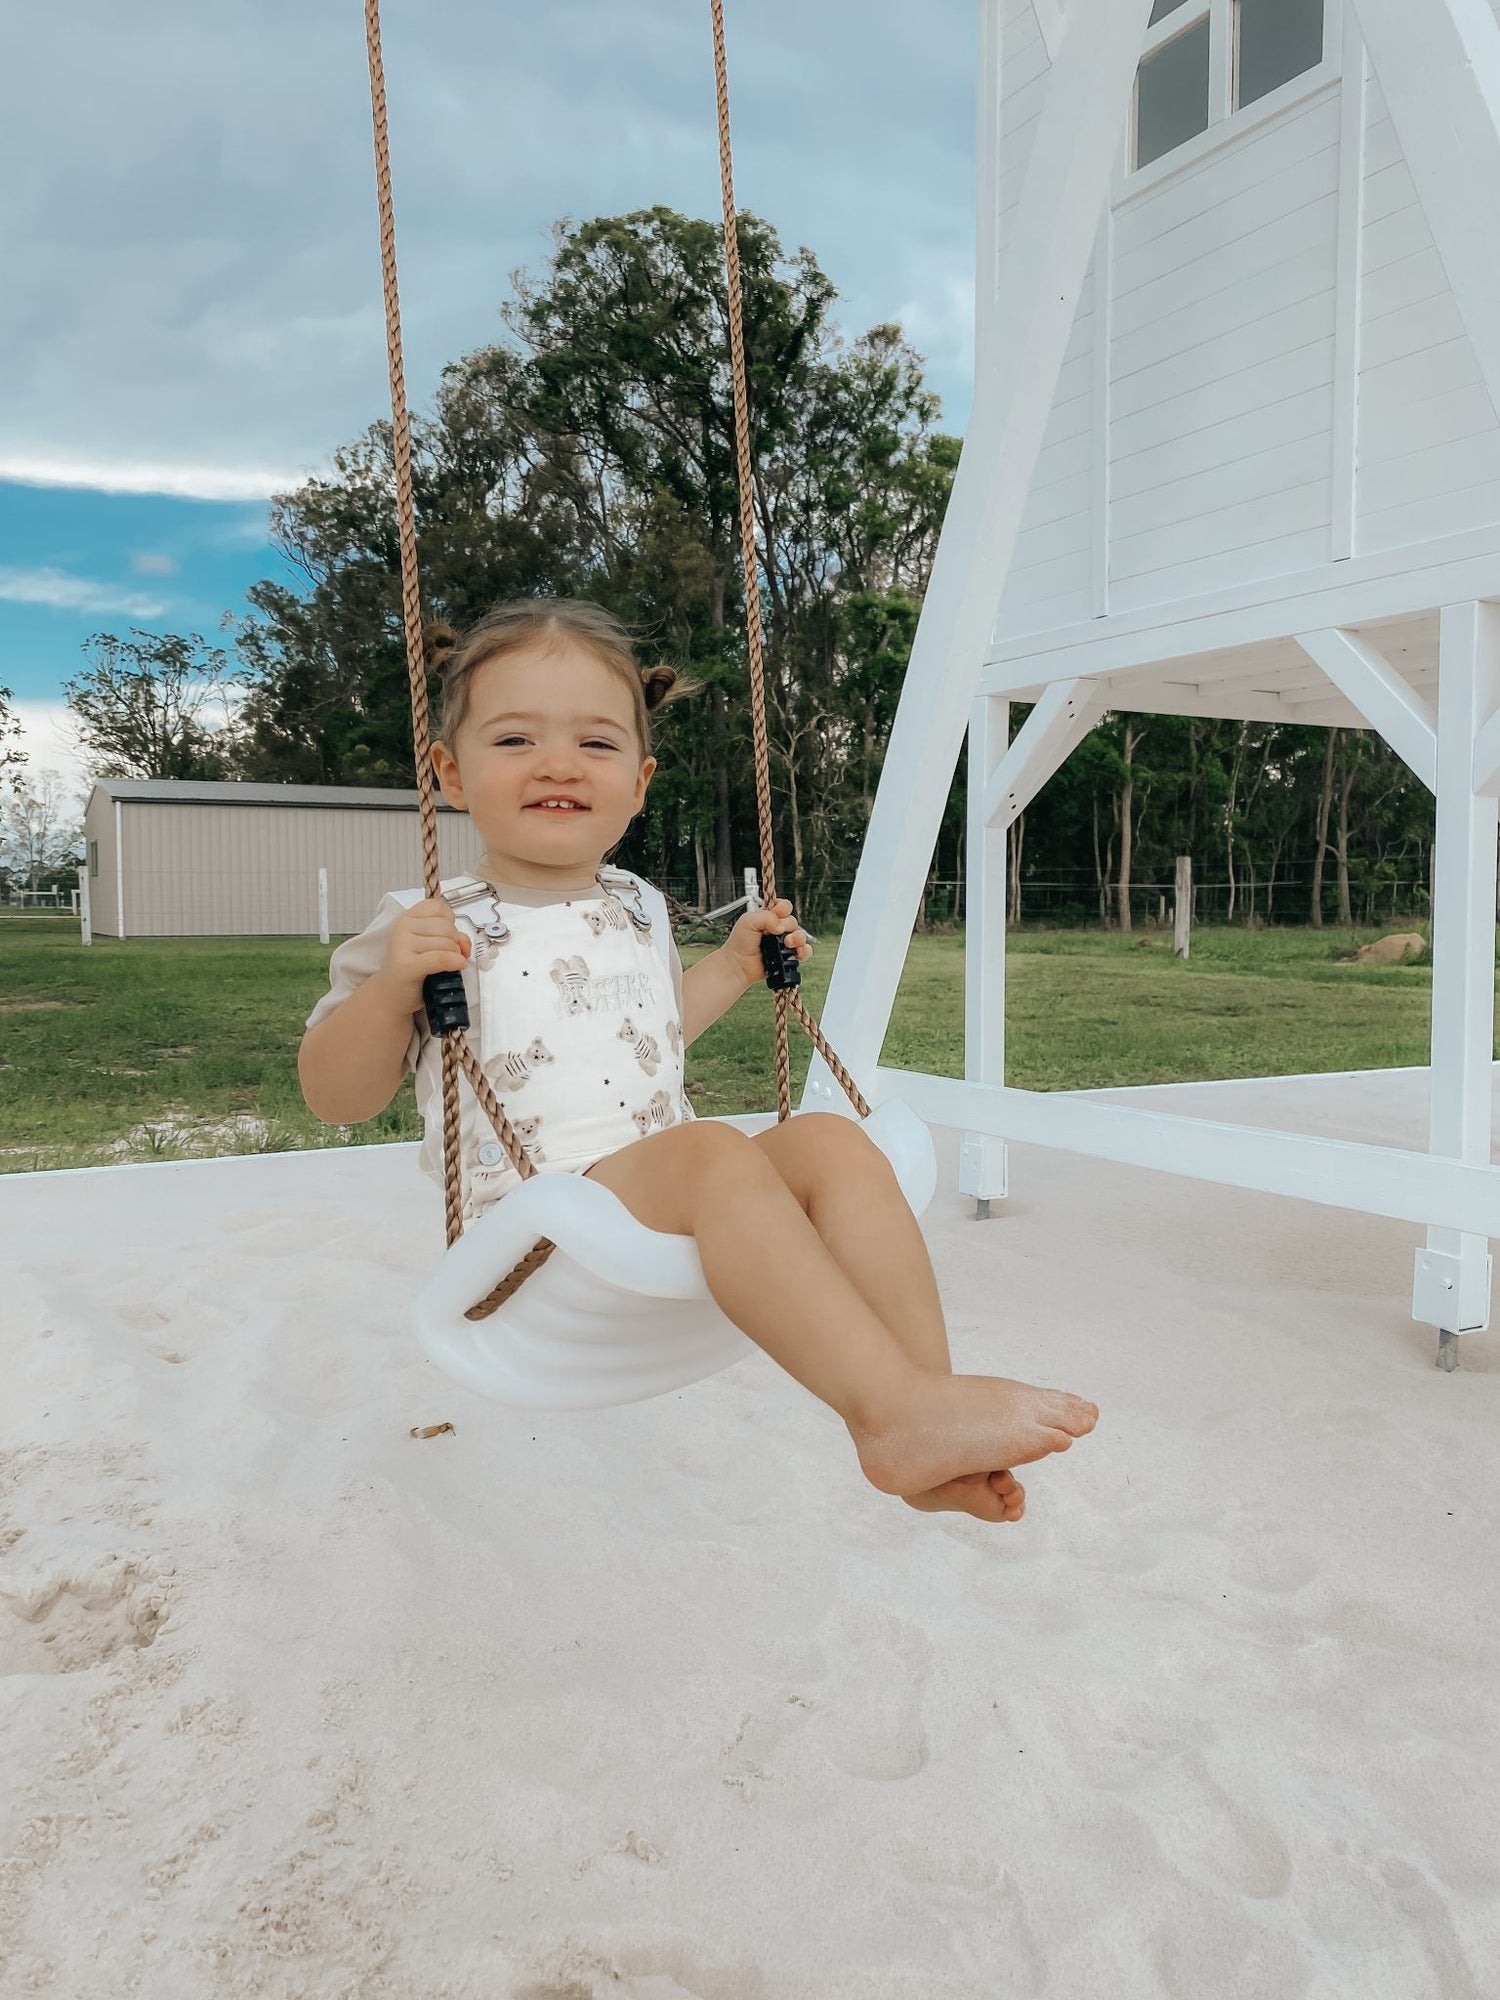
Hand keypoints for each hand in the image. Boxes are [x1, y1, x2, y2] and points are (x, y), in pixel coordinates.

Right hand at [372, 896, 471, 1012]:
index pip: (438, 907)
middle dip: (455, 942)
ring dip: (455, 955)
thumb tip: (464, 942)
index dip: (450, 920)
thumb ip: (450, 936)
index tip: (448, 934)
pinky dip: (454, 962)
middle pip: (446, 926)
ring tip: (446, 964)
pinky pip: (440, 958)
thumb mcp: (430, 945)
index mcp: (407, 918)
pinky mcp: (407, 965)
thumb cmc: (411, 969)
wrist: (390, 994)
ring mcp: (403, 945)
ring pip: (446, 943)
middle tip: (449, 955)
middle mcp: (403, 928)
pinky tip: (457, 966)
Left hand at [723, 897, 812, 991]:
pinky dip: (805, 951)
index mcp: (768, 917)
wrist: (738, 965)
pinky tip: (797, 952)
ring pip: (801, 935)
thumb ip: (766, 917)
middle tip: (778, 932)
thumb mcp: (748, 921)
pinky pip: (805, 951)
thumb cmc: (739, 943)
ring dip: (798, 937)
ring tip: (788, 943)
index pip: (784, 906)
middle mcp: (777, 929)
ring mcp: (784, 943)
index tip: (778, 913)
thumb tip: (781, 925)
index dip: (783, 908)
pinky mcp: (788, 956)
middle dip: (788, 925)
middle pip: (793, 921)